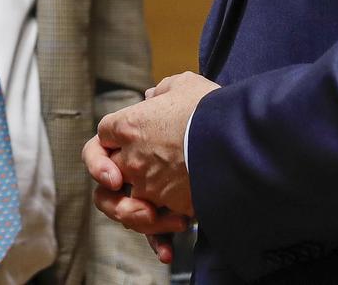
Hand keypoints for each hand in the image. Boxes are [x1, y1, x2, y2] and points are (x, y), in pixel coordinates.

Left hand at [87, 71, 218, 236]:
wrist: (235, 138)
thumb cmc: (209, 108)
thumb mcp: (184, 85)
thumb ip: (163, 92)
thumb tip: (153, 98)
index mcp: (128, 126)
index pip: (102, 137)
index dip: (107, 143)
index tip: (122, 144)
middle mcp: (131, 159)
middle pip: (106, 179)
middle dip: (114, 184)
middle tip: (127, 185)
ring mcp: (149, 186)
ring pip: (127, 209)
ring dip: (138, 215)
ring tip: (154, 213)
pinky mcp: (171, 208)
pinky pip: (156, 230)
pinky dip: (161, 239)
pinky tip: (167, 251)